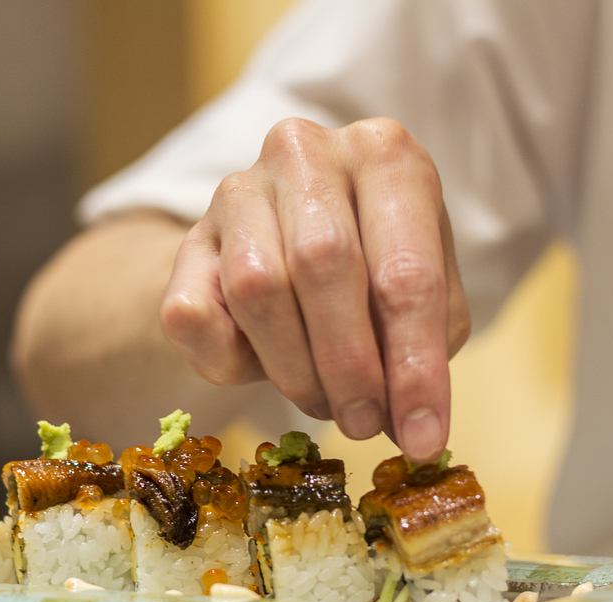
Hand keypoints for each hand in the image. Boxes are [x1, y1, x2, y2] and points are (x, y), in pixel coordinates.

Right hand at [159, 117, 469, 461]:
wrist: (280, 245)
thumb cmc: (370, 269)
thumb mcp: (416, 296)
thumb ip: (423, 349)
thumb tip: (417, 429)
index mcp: (384, 155)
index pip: (406, 270)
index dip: (415, 366)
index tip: (424, 438)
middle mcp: (305, 152)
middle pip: (325, 266)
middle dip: (350, 366)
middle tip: (364, 423)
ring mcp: (237, 190)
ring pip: (257, 290)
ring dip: (296, 370)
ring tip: (325, 401)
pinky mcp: (187, 239)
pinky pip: (195, 315)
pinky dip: (230, 360)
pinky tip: (261, 367)